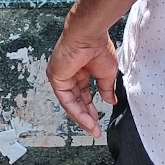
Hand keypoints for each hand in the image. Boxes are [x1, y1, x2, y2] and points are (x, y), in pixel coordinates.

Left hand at [46, 24, 118, 138]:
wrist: (89, 35)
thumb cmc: (98, 47)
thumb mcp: (106, 74)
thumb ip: (105, 89)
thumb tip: (109, 101)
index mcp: (79, 71)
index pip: (83, 95)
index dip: (90, 109)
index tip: (99, 121)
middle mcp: (68, 74)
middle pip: (75, 101)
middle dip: (86, 116)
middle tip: (95, 130)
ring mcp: (60, 76)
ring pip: (70, 103)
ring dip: (82, 117)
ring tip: (92, 128)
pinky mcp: (55, 77)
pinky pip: (66, 99)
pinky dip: (76, 111)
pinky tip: (87, 119)